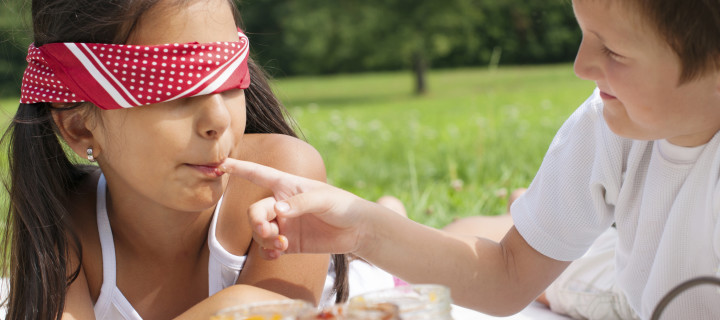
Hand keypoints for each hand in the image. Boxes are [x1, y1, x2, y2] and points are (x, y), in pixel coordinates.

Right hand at [220, 158, 373, 258]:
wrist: (358, 230)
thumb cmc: (342, 205)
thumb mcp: (324, 199)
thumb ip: (300, 203)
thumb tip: (278, 211)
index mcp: (286, 185)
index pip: (257, 173)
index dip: (238, 168)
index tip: (219, 164)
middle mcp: (281, 204)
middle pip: (254, 212)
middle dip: (256, 224)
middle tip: (269, 233)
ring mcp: (284, 224)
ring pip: (259, 232)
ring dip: (264, 239)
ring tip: (281, 245)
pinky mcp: (290, 243)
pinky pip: (268, 248)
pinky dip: (268, 251)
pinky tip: (277, 253)